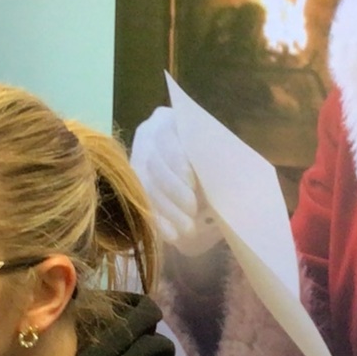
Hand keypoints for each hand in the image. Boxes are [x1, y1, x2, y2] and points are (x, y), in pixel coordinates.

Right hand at [130, 106, 221, 256]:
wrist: (200, 163)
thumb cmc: (214, 153)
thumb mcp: (212, 148)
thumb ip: (213, 158)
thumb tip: (222, 178)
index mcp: (166, 120)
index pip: (166, 138)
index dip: (178, 162)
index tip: (194, 183)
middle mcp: (146, 137)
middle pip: (154, 164)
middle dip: (173, 191)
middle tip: (193, 212)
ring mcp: (137, 161)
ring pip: (146, 186)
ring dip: (167, 211)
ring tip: (187, 230)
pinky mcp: (134, 185)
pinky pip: (142, 203)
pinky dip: (158, 221)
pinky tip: (171, 236)